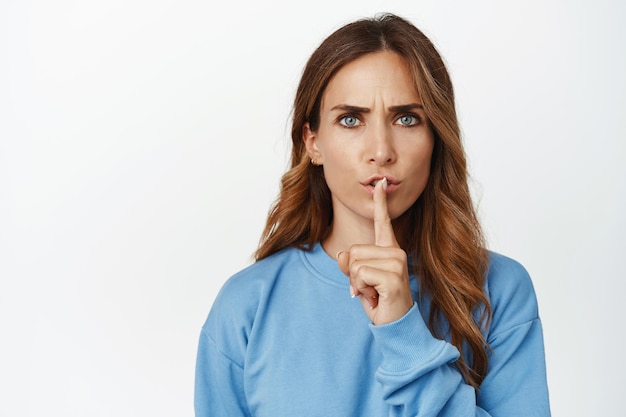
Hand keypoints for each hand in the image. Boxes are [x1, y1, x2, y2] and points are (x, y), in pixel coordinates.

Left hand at [337, 178, 413, 324]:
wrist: (396, 326)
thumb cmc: (380, 301)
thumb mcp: (359, 280)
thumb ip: (349, 265)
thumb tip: (342, 254)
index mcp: (390, 250)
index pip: (383, 223)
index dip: (380, 203)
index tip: (379, 183)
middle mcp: (396, 252)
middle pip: (353, 251)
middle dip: (352, 274)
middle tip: (370, 288)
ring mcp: (397, 264)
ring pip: (354, 263)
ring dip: (357, 283)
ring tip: (374, 292)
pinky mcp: (393, 278)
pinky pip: (359, 275)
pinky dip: (361, 290)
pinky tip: (376, 297)